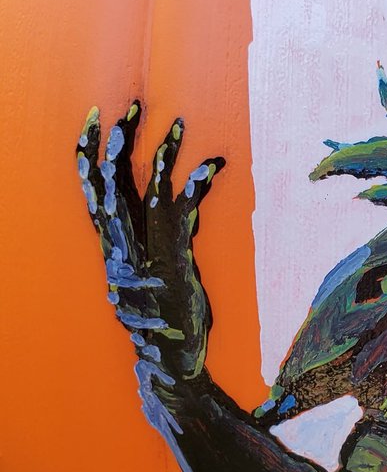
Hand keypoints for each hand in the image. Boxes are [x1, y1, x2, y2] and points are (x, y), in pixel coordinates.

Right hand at [76, 102, 223, 383]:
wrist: (169, 368)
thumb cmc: (167, 322)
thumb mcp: (164, 272)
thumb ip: (170, 233)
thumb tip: (184, 195)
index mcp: (115, 250)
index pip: (97, 194)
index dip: (91, 156)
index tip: (95, 120)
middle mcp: (122, 251)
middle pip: (113, 184)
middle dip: (119, 140)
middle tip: (127, 104)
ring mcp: (145, 258)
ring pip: (147, 192)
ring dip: (162, 152)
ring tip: (176, 121)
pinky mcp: (172, 266)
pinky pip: (182, 217)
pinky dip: (196, 186)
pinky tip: (211, 163)